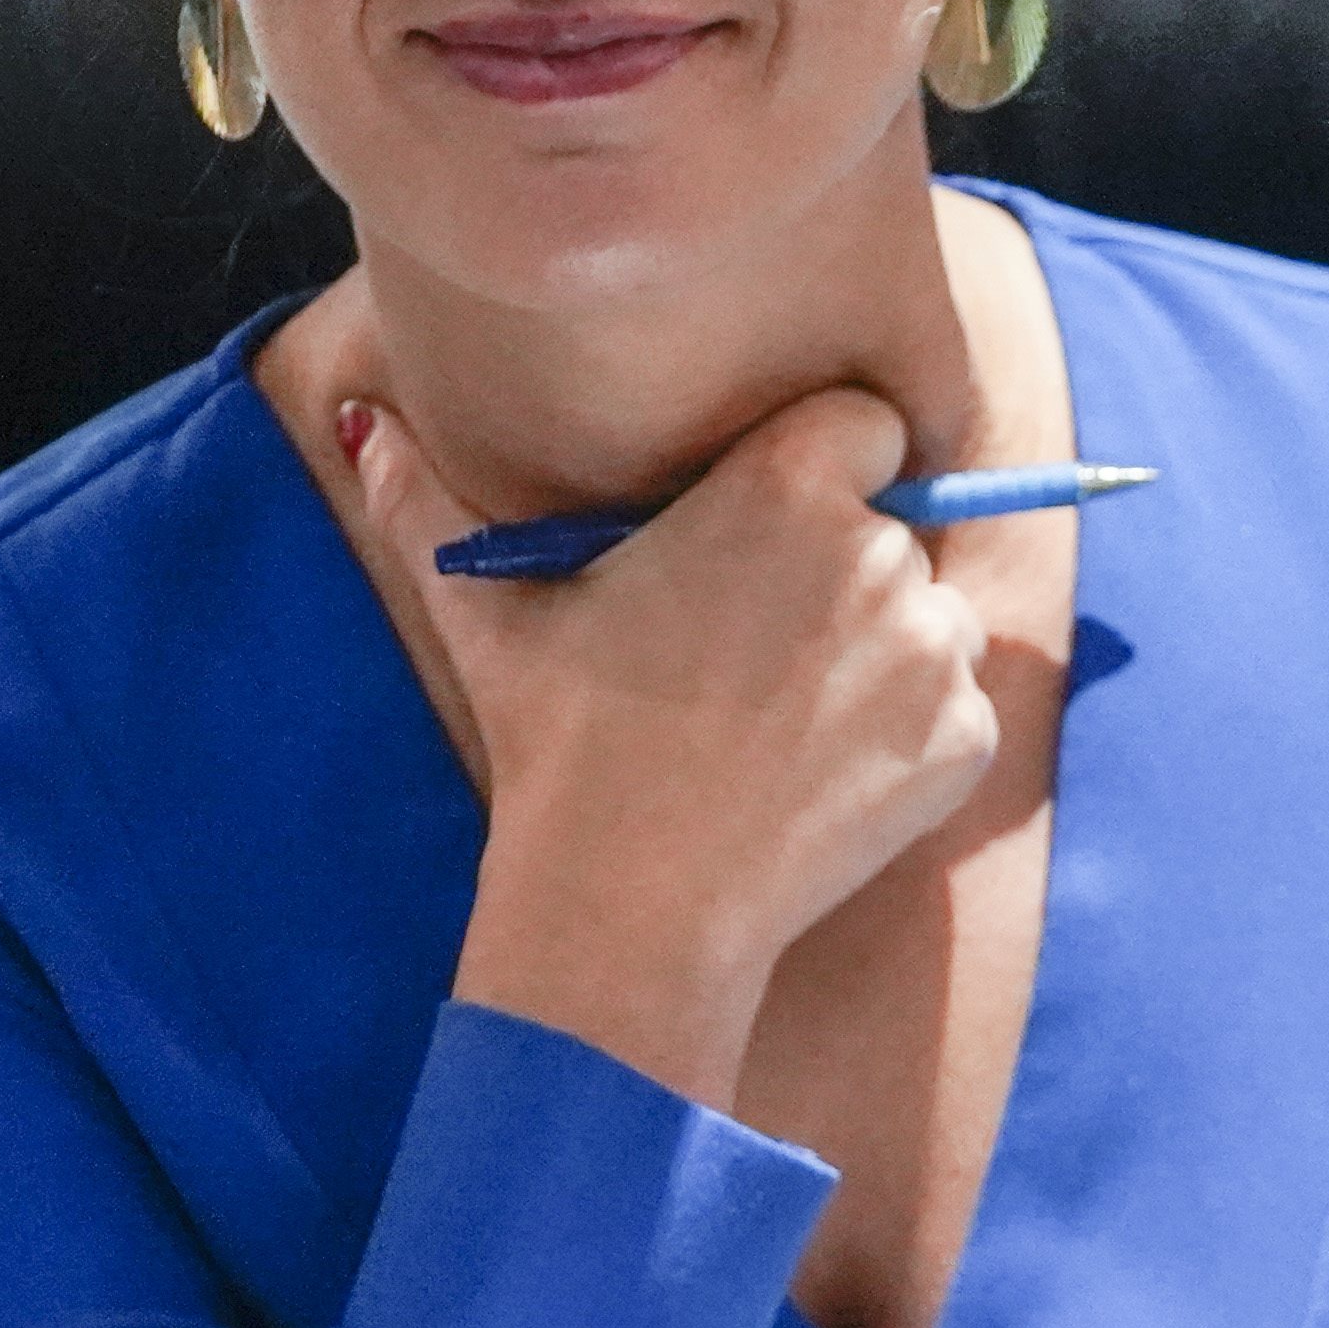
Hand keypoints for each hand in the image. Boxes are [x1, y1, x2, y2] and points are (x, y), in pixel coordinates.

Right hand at [323, 382, 1000, 1107]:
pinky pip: (955, 712)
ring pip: (931, 620)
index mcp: (784, 488)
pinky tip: (821, 779)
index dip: (824, 465)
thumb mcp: (494, 612)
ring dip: (881, 656)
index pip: (862, 420)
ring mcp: (934, 651)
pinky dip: (910, 741)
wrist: (634, 907)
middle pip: (892, 527)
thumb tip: (362, 423)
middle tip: (748, 652)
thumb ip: (430, 502)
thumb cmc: (565, 746)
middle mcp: (879, 553)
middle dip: (838, 573)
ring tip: (779, 722)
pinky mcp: (966, 740)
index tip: (773, 526)